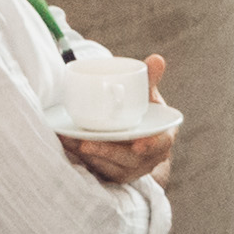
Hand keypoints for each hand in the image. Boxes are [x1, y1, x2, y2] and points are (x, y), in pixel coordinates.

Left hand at [56, 56, 176, 186]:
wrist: (139, 141)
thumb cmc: (145, 116)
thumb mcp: (149, 99)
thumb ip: (150, 81)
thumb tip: (156, 59)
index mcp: (163, 138)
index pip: (161, 144)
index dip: (152, 145)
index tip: (138, 145)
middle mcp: (149, 158)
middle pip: (130, 159)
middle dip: (107, 152)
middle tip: (86, 143)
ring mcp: (132, 170)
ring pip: (111, 167)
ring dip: (91, 156)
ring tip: (71, 142)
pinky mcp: (116, 175)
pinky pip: (100, 170)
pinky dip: (84, 159)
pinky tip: (70, 147)